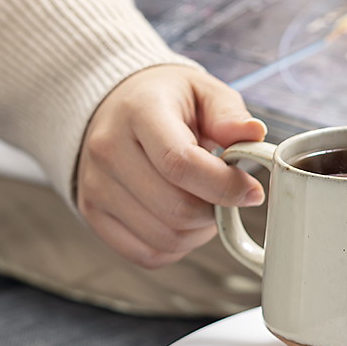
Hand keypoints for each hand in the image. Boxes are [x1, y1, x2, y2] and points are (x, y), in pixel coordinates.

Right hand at [76, 65, 266, 267]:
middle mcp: (109, 149)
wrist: (116, 107)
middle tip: (226, 195)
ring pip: (164, 237)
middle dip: (215, 210)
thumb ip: (230, 114)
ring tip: (204, 203)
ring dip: (198, 231)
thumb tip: (252, 133)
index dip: (225, 186)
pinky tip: (182, 221)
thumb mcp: (204, 91)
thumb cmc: (166, 101)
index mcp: (139, 112)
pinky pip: (146, 254)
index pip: (180, 163)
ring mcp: (96, 185)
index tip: (251, 190)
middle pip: (176, 208)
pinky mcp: (94, 213)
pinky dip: (176, 247)